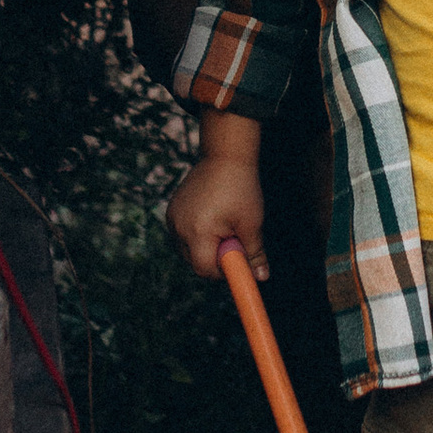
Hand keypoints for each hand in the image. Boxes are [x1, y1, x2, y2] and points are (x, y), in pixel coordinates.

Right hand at [166, 140, 267, 280]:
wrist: (225, 155)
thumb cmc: (241, 188)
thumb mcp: (252, 223)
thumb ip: (253, 253)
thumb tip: (261, 277)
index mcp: (198, 232)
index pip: (205, 269)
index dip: (223, 271)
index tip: (238, 260)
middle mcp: (179, 227)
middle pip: (194, 262)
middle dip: (215, 258)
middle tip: (233, 239)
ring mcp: (172, 218)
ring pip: (187, 249)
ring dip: (205, 246)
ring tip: (223, 223)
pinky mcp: (171, 210)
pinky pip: (182, 234)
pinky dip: (196, 234)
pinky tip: (212, 217)